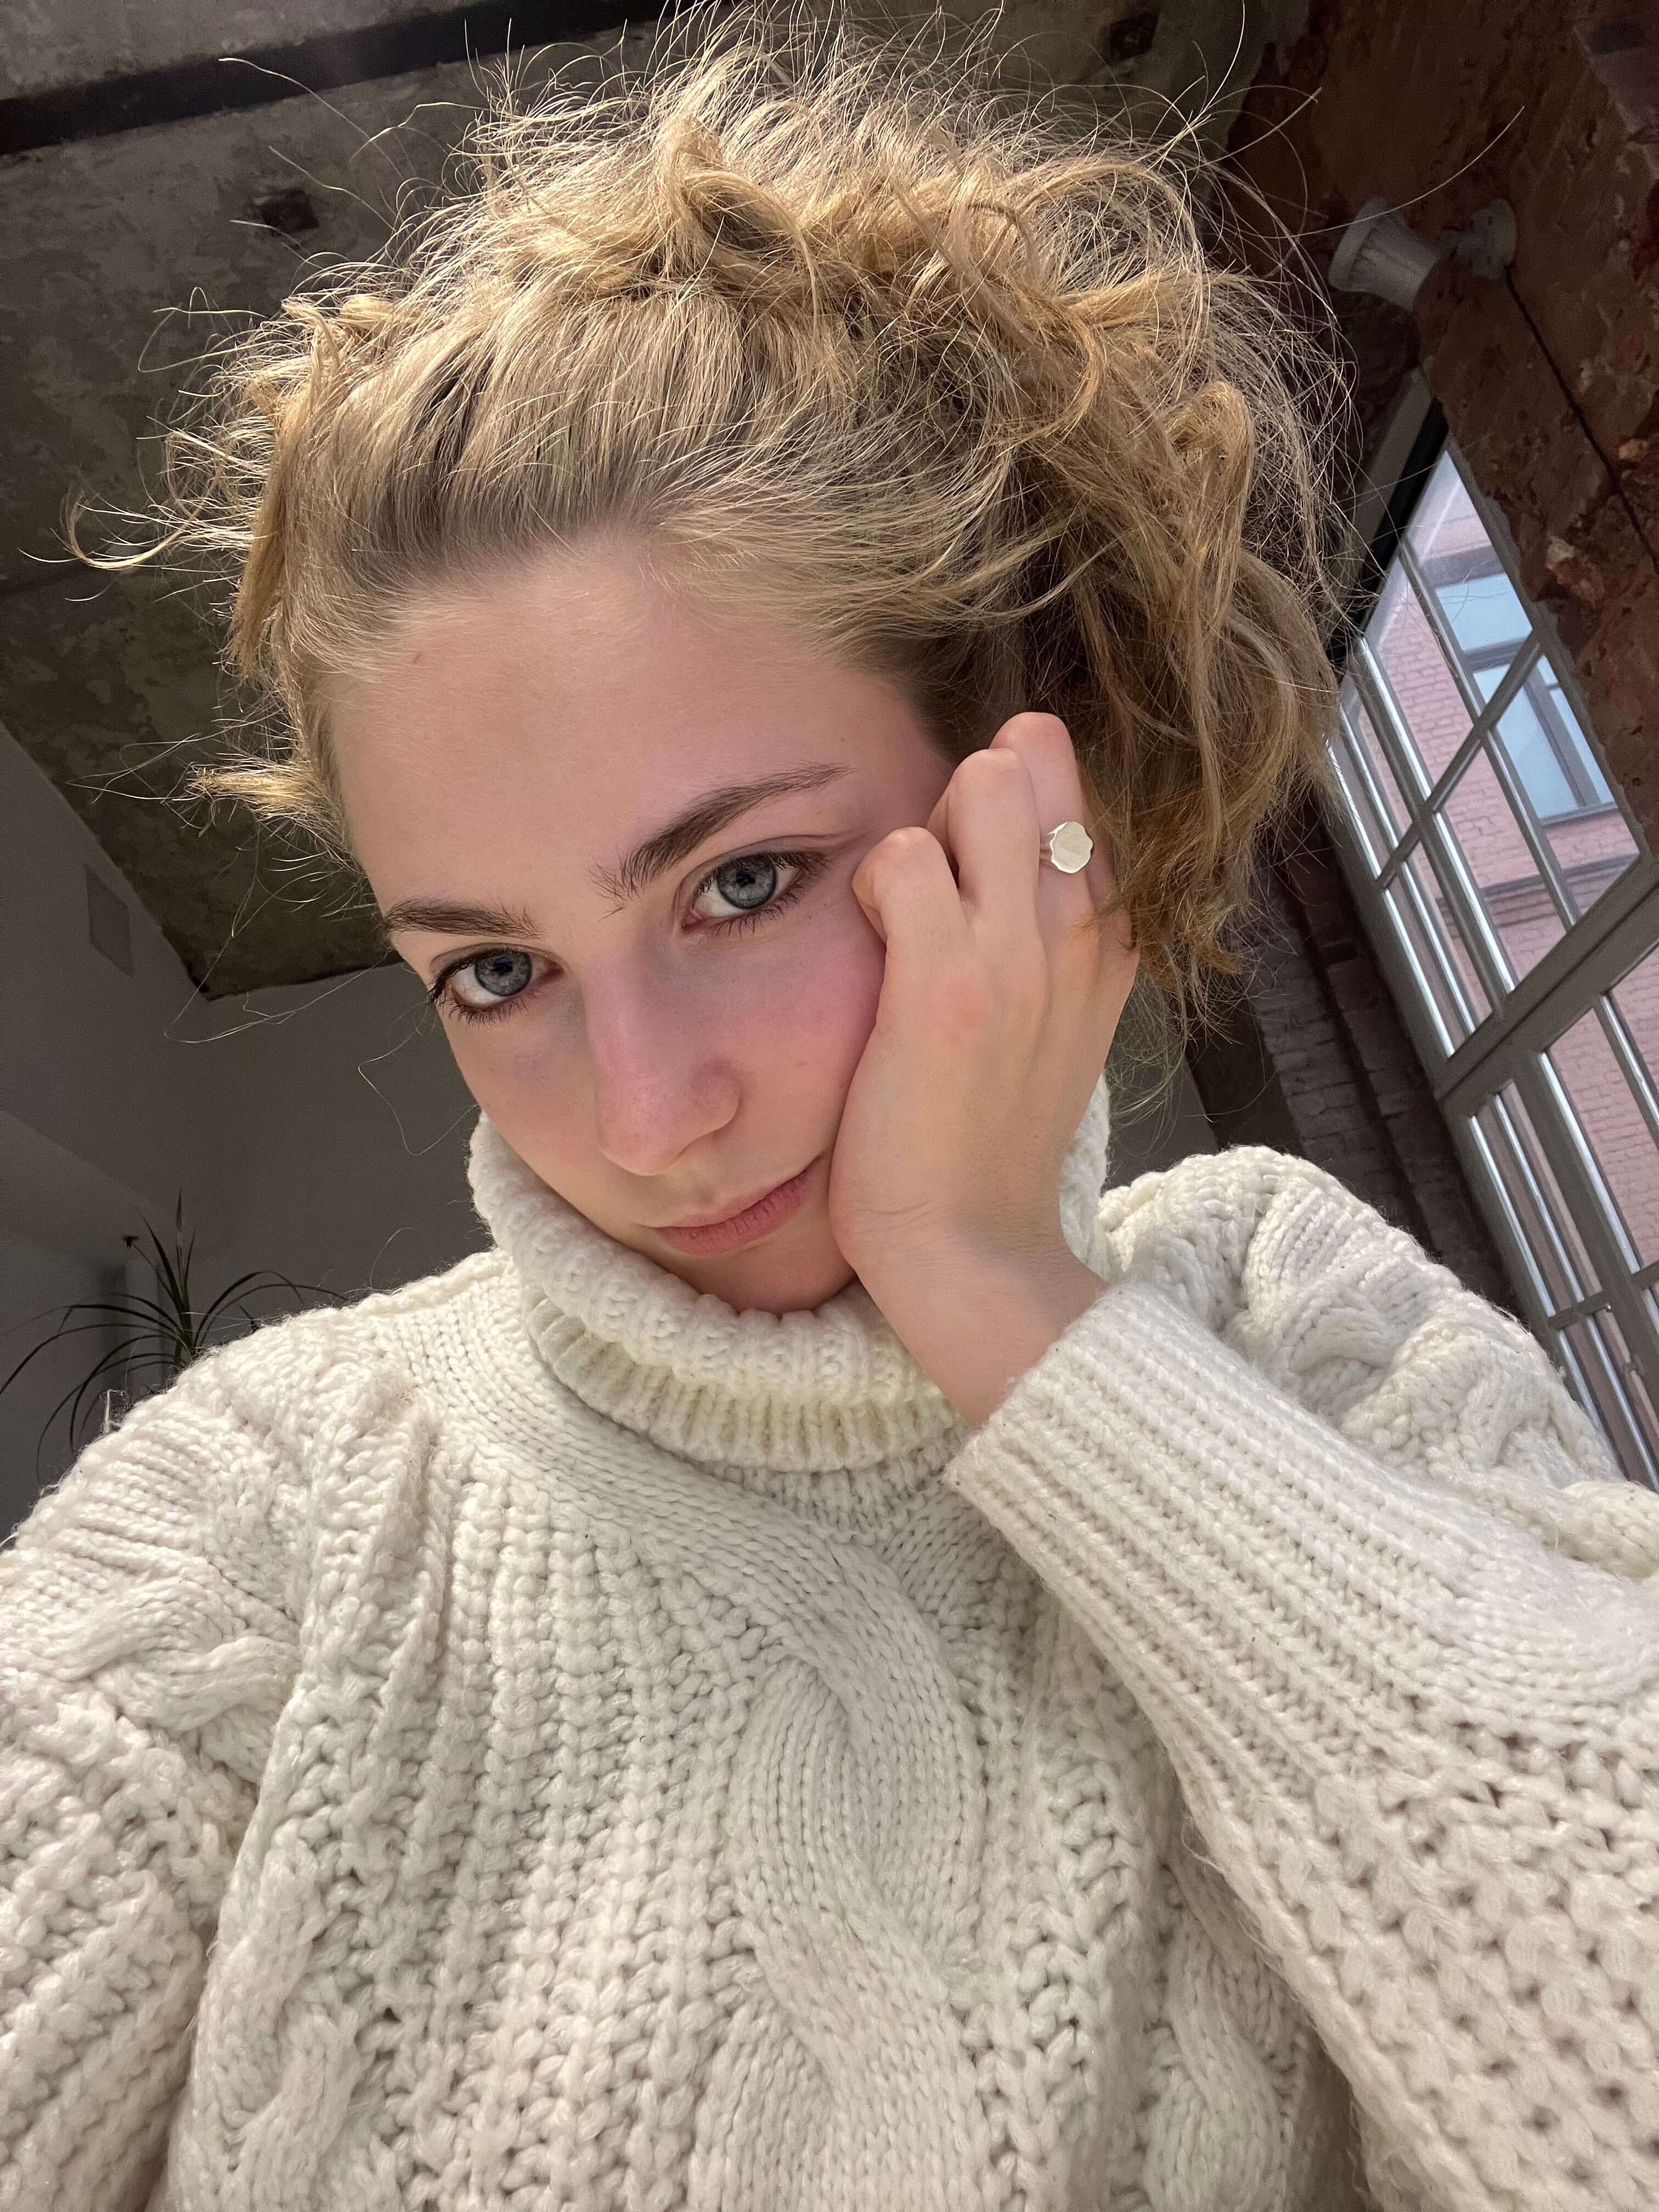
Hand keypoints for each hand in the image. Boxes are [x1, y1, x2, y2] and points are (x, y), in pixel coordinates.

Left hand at [827, 712, 1138, 1307]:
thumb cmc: (984, 1133)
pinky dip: (871, 882)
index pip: (1067, 786)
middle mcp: (1084, 929)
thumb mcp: (1054, 1018)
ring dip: (921, 831)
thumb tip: (1003, 829)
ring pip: (982, 781)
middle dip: (962, 794)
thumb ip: (1046, 925)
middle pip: (1030, 755)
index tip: (969, 878)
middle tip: (930, 883)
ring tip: (902, 915)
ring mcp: (1024, 952)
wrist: (970, 1245)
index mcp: (1113, 934)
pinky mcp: (949, 985)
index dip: (1002, 803)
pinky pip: (904, 853)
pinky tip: (870, 943)